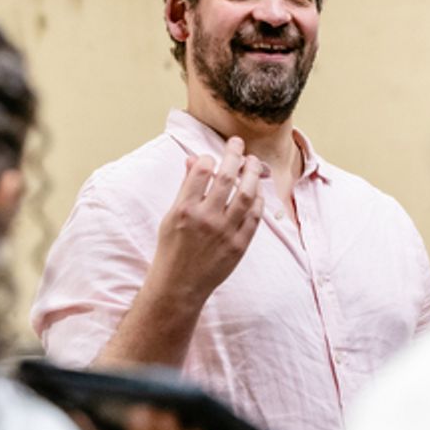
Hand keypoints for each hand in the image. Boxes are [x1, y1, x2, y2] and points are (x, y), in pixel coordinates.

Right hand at [147, 137, 264, 307]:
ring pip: (247, 194)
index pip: (202, 171)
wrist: (179, 285)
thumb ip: (185, 188)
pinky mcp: (239, 245)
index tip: (211, 156)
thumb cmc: (172, 249)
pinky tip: (258, 191)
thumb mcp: (171, 216)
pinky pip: (254, 217)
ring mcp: (225, 232)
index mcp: (185, 209)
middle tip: (237, 143)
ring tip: (253, 162)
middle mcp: (206, 218)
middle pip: (227, 177)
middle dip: (234, 155)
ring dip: (252, 173)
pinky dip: (258, 201)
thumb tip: (193, 160)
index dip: (208, 158)